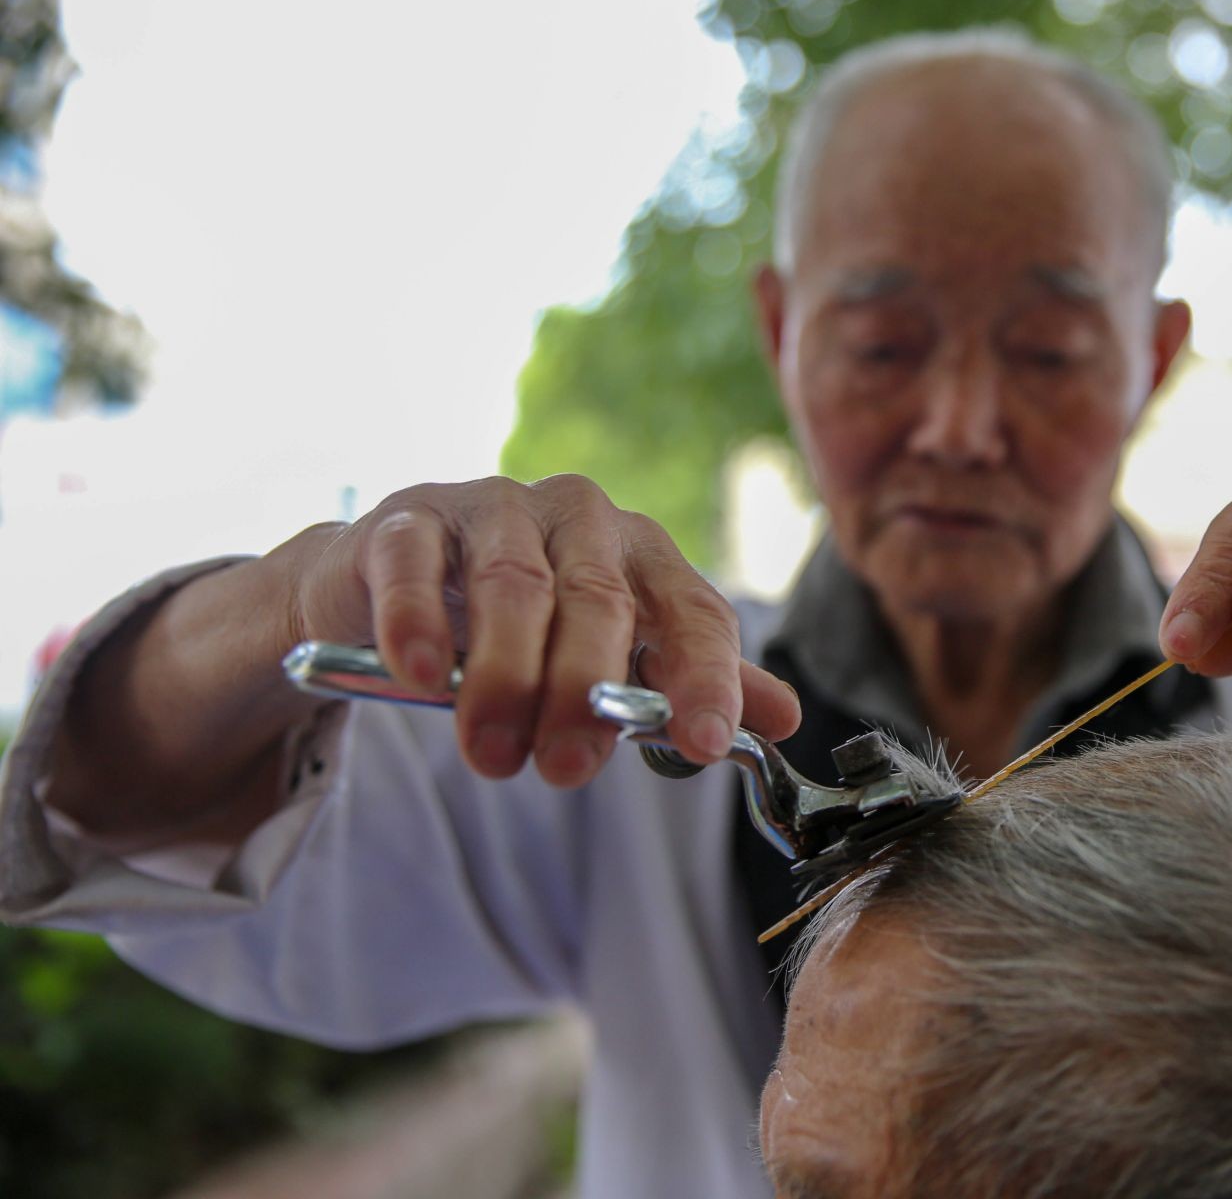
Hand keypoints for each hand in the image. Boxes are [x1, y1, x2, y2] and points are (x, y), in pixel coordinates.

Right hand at [283, 474, 799, 786]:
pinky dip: (420, 619)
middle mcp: (580, 518)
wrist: (398, 582)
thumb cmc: (528, 624)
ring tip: (493, 752)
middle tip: (567, 769)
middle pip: (600, 601)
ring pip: (514, 586)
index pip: (695, 612)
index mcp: (643, 553)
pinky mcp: (411, 519)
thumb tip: (785, 718)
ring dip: (505, 676)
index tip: (705, 745)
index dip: (706, 677)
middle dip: (586, 692)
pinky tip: (424, 674)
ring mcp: (494, 509)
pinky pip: (416, 563)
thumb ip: (688, 681)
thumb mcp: (613, 652)